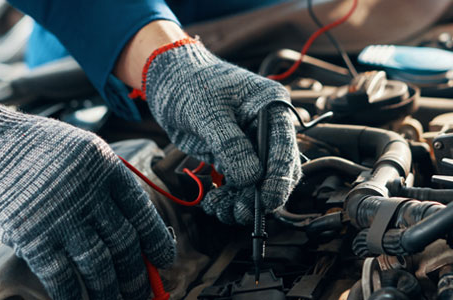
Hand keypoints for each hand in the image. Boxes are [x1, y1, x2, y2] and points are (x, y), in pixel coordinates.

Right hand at [0, 93, 174, 299]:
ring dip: (109, 289)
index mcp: (104, 165)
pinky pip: (62, 275)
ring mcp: (60, 215)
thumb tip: (127, 226)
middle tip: (143, 292)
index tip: (162, 259)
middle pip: (124, 243)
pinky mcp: (31, 236)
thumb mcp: (75, 149)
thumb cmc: (24, 147)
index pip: (142, 211)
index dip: (156, 241)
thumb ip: (100, 182)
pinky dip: (74, 294)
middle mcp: (88, 190)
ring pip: (98, 264)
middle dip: (136, 274)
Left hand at [144, 40, 301, 224]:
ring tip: (220, 209)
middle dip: (259, 195)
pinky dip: (229, 197)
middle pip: (277, 170)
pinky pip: (239, 184)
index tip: (266, 201)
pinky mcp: (234, 155)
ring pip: (257, 182)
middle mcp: (267, 126)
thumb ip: (230, 145)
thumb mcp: (208, 112)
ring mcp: (251, 143)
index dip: (278, 177)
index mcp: (272, 106)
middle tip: (240, 212)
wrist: (168, 79)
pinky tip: (214, 202)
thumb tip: (250, 178)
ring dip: (242, 201)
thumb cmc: (190, 83)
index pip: (284, 147)